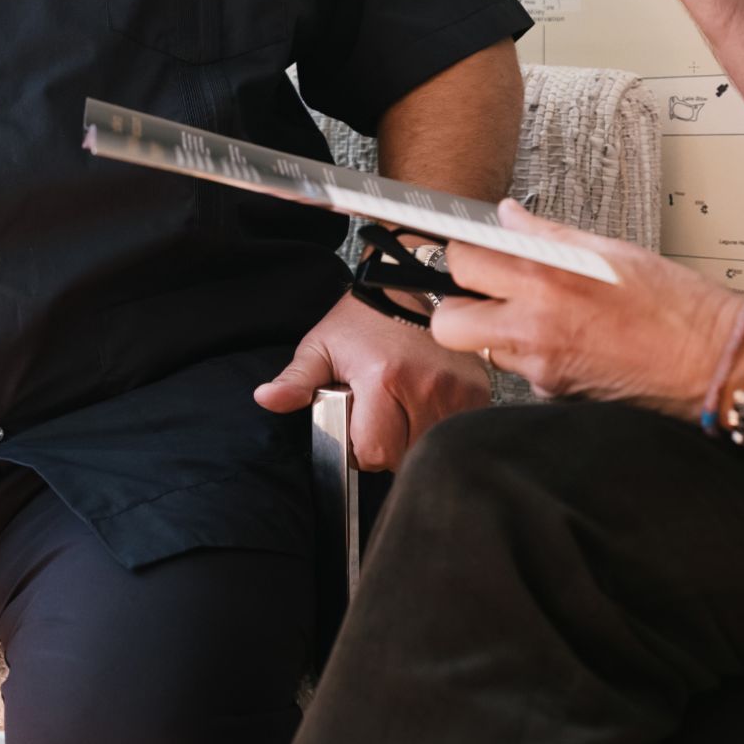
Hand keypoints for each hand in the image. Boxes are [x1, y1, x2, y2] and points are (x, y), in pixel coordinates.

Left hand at [255, 290, 492, 469]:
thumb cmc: (361, 320)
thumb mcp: (321, 347)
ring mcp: (457, 391)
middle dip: (386, 444)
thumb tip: (266, 399)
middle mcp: (426, 386)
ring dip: (412, 439)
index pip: (372, 451)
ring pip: (427, 447)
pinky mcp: (477, 392)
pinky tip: (423, 404)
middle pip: (401, 456)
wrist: (405, 287)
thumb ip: (296, 381)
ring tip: (400, 407)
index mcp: (384, 377)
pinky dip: (436, 427)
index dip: (358, 445)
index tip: (355, 424)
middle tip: (378, 412)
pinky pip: (452, 432)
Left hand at [432, 201, 743, 416]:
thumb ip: (547, 235)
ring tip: (535, 314)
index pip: (465, 261)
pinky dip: (533, 357)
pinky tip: (567, 341)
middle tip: (485, 290)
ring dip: (495, 332)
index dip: (461, 252)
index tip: (468, 249)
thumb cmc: (675, 306)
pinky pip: (522, 372)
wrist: (713, 362)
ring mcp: (543, 368)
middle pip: (450, 323)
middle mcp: (536, 327)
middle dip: (458, 305)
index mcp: (549, 280)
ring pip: (484, 350)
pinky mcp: (556, 395)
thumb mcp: (609, 251)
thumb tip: (508, 218)